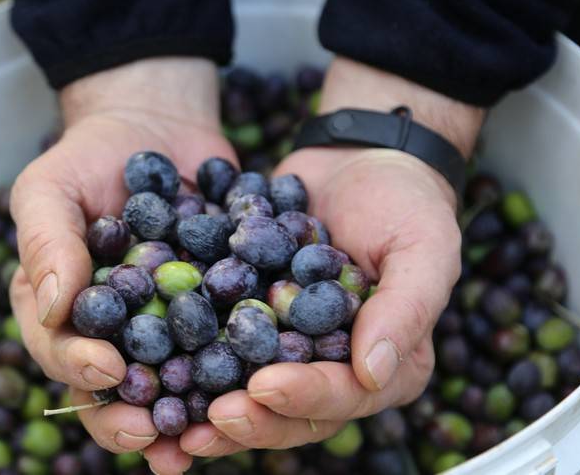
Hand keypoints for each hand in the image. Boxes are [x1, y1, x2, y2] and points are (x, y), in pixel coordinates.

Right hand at [9, 57, 236, 473]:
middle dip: (133, 419)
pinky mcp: (213, 309)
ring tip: (210, 435)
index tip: (109, 372)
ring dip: (189, 414)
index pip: (61, 352)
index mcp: (62, 313)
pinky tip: (264, 381)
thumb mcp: (50, 188)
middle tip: (156, 438)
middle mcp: (112, 331)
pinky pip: (226, 343)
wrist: (156, 127)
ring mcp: (166, 325)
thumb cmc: (89, 157)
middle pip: (116, 390)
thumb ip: (46, 242)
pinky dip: (243, 366)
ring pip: (174, 381)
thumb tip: (53, 307)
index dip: (80, 369)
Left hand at [178, 58, 484, 456]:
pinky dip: (191, 360)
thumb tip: (373, 375)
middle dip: (251, 418)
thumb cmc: (404, 202)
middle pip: (292, 410)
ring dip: (212, 409)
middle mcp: (335, 365)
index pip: (344, 395)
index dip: (305, 397)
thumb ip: (404, 311)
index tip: (264, 386)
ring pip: (250, 392)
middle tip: (208, 420)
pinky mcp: (253, 319)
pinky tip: (156, 365)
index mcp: (384, 364)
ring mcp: (290, 346)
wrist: (355, 159)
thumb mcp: (424, 249)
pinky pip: (221, 347)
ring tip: (174, 421)